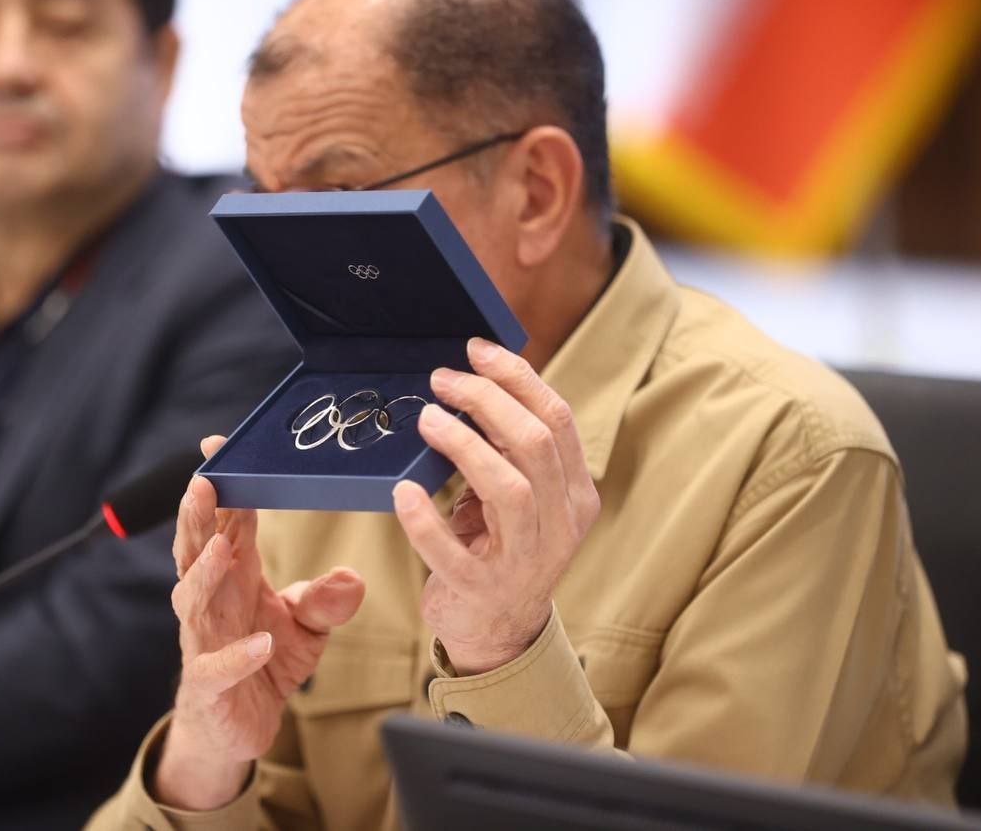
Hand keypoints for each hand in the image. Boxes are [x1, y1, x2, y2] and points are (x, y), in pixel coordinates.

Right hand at [155, 436, 365, 810]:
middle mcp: (212, 600)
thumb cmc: (266, 661)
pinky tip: (259, 643)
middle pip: (195, 550)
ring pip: (192, 599)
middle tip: (203, 482)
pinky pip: (216, 668)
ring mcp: (204, 641)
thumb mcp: (308, 626)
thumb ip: (326, 600)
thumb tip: (352, 578)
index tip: (217, 447)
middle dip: (197, 516)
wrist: (239, 726)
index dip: (220, 486)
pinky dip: (238, 656)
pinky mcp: (209, 685)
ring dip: (205, 571)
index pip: (224, 521)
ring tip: (222, 546)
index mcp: (234, 575)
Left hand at [392, 338, 599, 675]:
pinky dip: (426, 519)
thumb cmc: (500, 545)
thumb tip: (473, 382)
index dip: (517, 377)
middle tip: (441, 379)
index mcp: (576, 493)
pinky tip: (403, 492)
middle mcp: (562, 525)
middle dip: (487, 400)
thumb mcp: (517, 494)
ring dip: (465, 445)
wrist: (499, 630)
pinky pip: (453, 552)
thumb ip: (508, 448)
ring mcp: (526, 561)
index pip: (558, 420)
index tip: (476, 350)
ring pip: (510, 489)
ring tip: (427, 418)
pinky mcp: (482, 590)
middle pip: (535, 444)